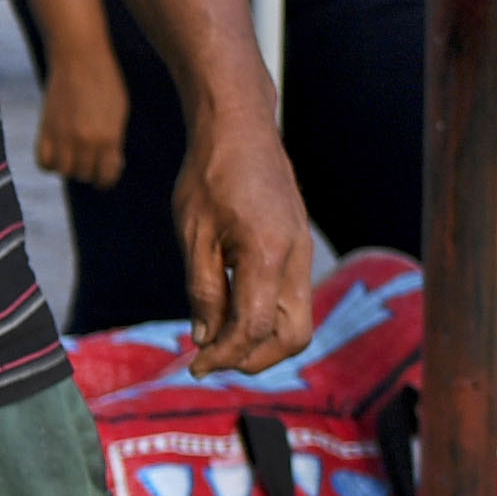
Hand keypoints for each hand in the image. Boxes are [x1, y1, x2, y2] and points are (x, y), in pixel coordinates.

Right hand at [33, 42, 129, 188]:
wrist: (79, 56)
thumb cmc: (104, 80)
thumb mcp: (119, 112)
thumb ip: (114, 140)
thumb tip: (110, 163)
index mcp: (109, 137)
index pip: (106, 177)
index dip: (107, 177)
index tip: (107, 170)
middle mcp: (85, 141)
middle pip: (84, 175)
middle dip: (89, 169)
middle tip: (91, 157)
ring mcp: (63, 136)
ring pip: (64, 172)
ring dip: (70, 167)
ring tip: (75, 153)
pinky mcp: (45, 128)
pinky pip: (44, 162)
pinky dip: (50, 162)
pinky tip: (58, 151)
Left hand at [170, 115, 318, 376]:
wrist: (240, 129)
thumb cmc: (210, 175)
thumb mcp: (194, 235)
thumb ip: (204, 290)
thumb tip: (206, 338)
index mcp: (268, 255)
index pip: (255, 328)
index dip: (225, 356)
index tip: (195, 366)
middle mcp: (296, 258)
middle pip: (294, 336)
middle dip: (254, 359)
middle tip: (211, 359)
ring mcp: (302, 253)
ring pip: (297, 320)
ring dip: (260, 341)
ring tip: (216, 341)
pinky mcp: (297, 248)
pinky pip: (290, 298)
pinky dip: (264, 317)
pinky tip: (228, 312)